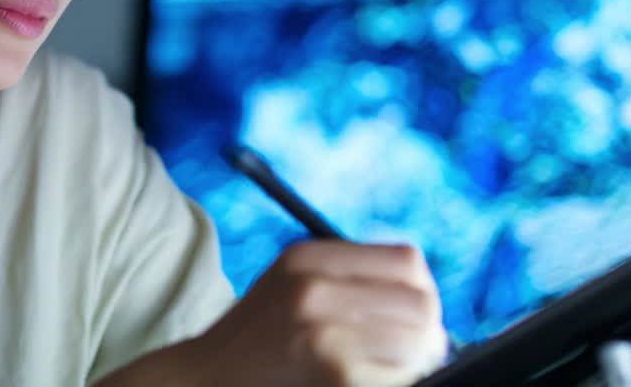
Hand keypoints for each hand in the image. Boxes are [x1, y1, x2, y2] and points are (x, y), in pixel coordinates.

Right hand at [189, 241, 446, 386]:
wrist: (200, 382)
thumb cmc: (252, 346)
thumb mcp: (290, 289)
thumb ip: (347, 285)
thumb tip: (430, 319)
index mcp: (308, 256)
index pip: (406, 261)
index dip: (422, 293)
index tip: (415, 321)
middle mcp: (315, 283)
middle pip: (420, 301)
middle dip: (426, 334)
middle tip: (413, 358)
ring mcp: (322, 325)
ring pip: (417, 342)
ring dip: (411, 365)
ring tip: (381, 373)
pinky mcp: (333, 368)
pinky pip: (397, 376)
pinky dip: (391, 383)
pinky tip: (357, 383)